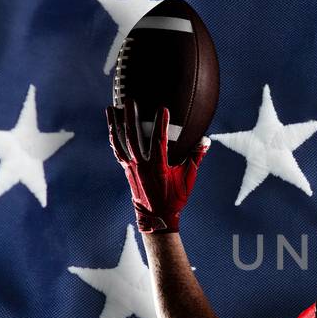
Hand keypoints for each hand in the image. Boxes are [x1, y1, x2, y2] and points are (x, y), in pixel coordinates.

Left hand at [105, 100, 208, 232]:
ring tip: (111, 107)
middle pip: (133, 136)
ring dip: (115, 124)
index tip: (162, 108)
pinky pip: (117, 149)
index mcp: (158, 167)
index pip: (159, 141)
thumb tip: (205, 141)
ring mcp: (131, 167)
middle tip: (130, 100)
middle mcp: (141, 165)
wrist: (156, 217)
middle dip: (131, 117)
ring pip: (120, 141)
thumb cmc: (175, 198)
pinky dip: (114, 137)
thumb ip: (196, 158)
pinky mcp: (126, 169)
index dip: (160, 124)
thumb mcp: (188, 179)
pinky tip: (111, 126)